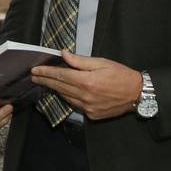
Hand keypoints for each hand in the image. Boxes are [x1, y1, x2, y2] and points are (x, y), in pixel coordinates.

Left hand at [30, 50, 145, 120]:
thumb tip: (63, 55)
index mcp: (87, 81)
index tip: (35, 70)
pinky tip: (64, 92)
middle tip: (33, 76)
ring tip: (46, 82)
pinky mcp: (91, 115)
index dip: (46, 73)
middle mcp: (85, 96)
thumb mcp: (101, 62)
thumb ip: (80, 61)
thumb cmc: (120, 75)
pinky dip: (68, 97)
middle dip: (45, 81)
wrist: (137, 94)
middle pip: (59, 87)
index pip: (60, 76)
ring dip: (56, 89)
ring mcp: (88, 108)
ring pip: (66, 97)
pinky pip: (75, 105)